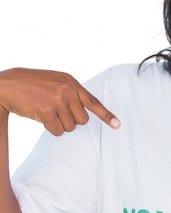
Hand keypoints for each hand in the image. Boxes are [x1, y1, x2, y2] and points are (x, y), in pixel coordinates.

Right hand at [0, 67, 119, 135]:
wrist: (7, 85)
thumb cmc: (32, 85)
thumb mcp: (55, 82)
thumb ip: (71, 93)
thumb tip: (84, 113)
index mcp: (71, 82)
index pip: (93, 102)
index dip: (106, 115)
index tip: (117, 125)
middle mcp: (67, 90)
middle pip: (82, 120)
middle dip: (71, 121)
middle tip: (56, 112)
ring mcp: (58, 100)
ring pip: (70, 127)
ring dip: (59, 125)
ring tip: (46, 111)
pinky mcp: (47, 112)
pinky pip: (58, 131)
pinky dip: (51, 128)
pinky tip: (40, 117)